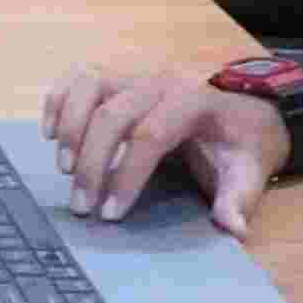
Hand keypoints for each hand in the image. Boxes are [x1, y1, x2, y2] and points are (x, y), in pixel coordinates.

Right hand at [37, 66, 293, 231]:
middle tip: (82, 206)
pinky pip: (79, 78)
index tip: (112, 214)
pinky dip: (59, 101)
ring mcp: (136, 74)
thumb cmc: (244, 141)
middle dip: (91, 162)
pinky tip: (50, 133)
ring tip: (64, 169)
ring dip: (70, 127)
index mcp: (194, 101)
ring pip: (89, 85)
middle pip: (112, 114)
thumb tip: (234, 229)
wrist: (248, 106)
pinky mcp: (119, 76)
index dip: (127, 175)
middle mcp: (160, 80)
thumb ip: (239, 199)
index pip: (151, 135)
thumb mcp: (251, 170)